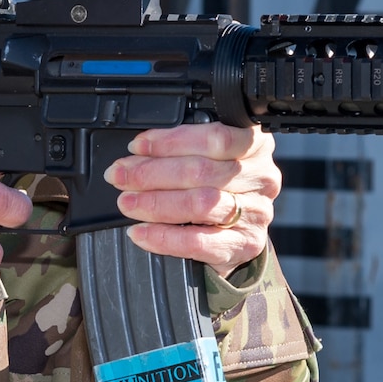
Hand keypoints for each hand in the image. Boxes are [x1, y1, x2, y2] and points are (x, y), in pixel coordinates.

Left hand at [105, 123, 279, 273]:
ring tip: (128, 203)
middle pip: (202, 171)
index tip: (136, 148)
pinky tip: (142, 233)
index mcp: (254, 144)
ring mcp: (256, 212)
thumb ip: (181, 152)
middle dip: (152, 174)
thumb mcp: (208, 159)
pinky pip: (199, 241)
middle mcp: (261, 176)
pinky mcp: (245, 243)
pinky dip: (164, 237)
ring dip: (156, 203)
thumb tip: (135, 155)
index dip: (170, 142)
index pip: (214, 137)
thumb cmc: (217, 187)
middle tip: (121, 177)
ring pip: (200, 203)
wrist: (237, 234)